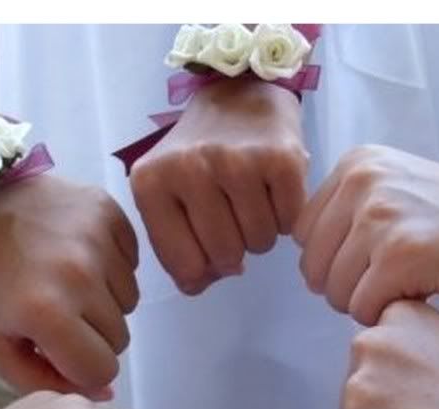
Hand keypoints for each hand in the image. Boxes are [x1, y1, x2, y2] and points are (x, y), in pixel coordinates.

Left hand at [0, 175, 138, 398]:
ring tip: (66, 281)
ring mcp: (98, 240)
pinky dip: (113, 267)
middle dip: (92, 335)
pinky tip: (79, 254)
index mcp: (46, 314)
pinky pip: (133, 263)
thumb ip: (44, 382)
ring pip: (130, 302)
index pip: (103, 370)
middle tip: (58, 312)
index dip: (82, 369)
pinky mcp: (110, 212)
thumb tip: (105, 393)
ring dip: (104, 301)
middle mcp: (80, 276)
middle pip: (119, 338)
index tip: (60, 350)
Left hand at [130, 78, 306, 293]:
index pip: (185, 267)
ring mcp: (236, 161)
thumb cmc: (199, 155)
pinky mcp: (280, 157)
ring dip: (260, 233)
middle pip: (226, 257)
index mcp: (151, 184)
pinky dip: (285, 216)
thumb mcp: (169, 197)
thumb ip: (177, 250)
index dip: (203, 267)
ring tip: (252, 201)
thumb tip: (198, 286)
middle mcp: (189, 168)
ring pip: (260, 243)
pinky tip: (273, 190)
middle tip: (234, 217)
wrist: (239, 92)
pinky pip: (288, 222)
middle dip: (235, 250)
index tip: (207, 243)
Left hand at [294, 145, 438, 325]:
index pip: (303, 234)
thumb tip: (312, 261)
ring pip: (335, 292)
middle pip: (313, 266)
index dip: (336, 260)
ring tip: (410, 287)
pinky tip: (422, 297)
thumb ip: (354, 212)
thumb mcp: (400, 191)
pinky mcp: (398, 256)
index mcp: (356, 164)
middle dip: (347, 287)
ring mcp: (378, 217)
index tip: (376, 262)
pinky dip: (388, 315)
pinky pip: (363, 308)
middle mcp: (361, 181)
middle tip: (394, 283)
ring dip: (368, 303)